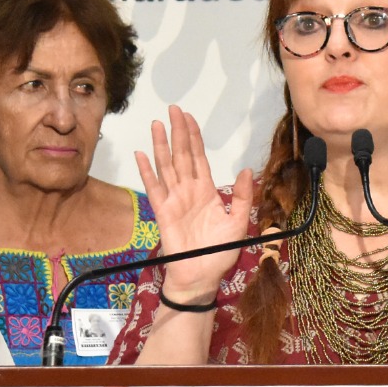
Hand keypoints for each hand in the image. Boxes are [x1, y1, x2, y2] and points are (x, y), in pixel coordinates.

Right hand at [136, 105, 254, 306]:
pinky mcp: (163, 212)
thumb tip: (247, 170)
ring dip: (161, 145)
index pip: (199, 157)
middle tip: (173, 109)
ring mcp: (174, 200)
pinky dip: (147, 171)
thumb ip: (243, 197)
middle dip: (178, 132)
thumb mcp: (239, 223)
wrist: (201, 277)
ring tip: (156, 124)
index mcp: (206, 191)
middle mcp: (188, 191)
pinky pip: (154, 187)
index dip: (194, 137)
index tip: (189, 117)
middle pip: (182, 155)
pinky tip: (140, 154)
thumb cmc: (219, 253)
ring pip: (166, 166)